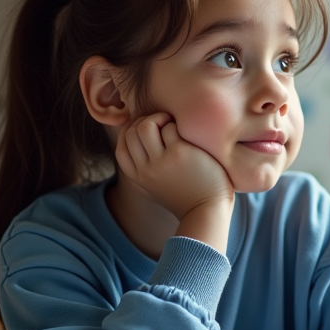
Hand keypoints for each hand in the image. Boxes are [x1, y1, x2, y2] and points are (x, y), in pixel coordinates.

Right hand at [114, 113, 233, 219]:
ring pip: (145, 126)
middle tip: (164, 125)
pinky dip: (177, 125)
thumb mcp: (156, 186)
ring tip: (173, 125)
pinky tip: (188, 135)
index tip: (148, 129)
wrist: (209, 210)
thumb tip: (136, 136)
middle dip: (147, 121)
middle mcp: (145, 170)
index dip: (131, 132)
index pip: (121, 146)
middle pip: (131, 132)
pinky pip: (170, 128)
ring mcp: (160, 162)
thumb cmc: (187, 195)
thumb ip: (145, 167)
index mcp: (138, 177)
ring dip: (160, 118)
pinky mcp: (179, 154)